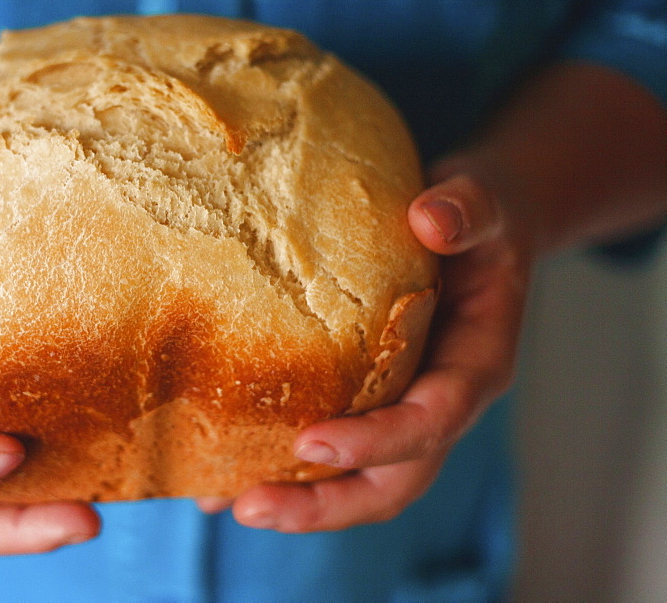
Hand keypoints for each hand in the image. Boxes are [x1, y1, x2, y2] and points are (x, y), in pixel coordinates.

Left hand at [204, 167, 529, 530]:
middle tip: (250, 507)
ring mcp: (403, 407)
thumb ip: (466, 209)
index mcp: (476, 364)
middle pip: (394, 480)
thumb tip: (429, 219)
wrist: (470, 226)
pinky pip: (331, 450)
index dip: (376, 441)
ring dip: (298, 501)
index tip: (310, 444)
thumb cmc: (476, 215)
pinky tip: (223, 476)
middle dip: (326, 505)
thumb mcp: (483, 198)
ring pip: (360, 479)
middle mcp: (440, 401)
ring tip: (223, 503)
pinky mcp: (369, 400)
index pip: (433, 420)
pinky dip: (283, 470)